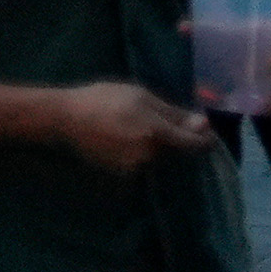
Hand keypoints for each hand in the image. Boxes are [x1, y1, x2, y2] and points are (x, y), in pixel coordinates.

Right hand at [53, 78, 214, 171]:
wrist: (64, 118)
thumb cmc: (102, 99)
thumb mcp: (139, 96)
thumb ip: (173, 113)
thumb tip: (205, 124)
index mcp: (158, 133)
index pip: (195, 144)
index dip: (204, 139)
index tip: (206, 133)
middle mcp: (151, 155)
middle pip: (176, 152)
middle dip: (175, 141)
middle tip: (158, 124)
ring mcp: (137, 168)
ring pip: (159, 159)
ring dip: (156, 148)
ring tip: (136, 132)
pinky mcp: (123, 175)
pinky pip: (143, 165)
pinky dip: (140, 155)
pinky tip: (124, 142)